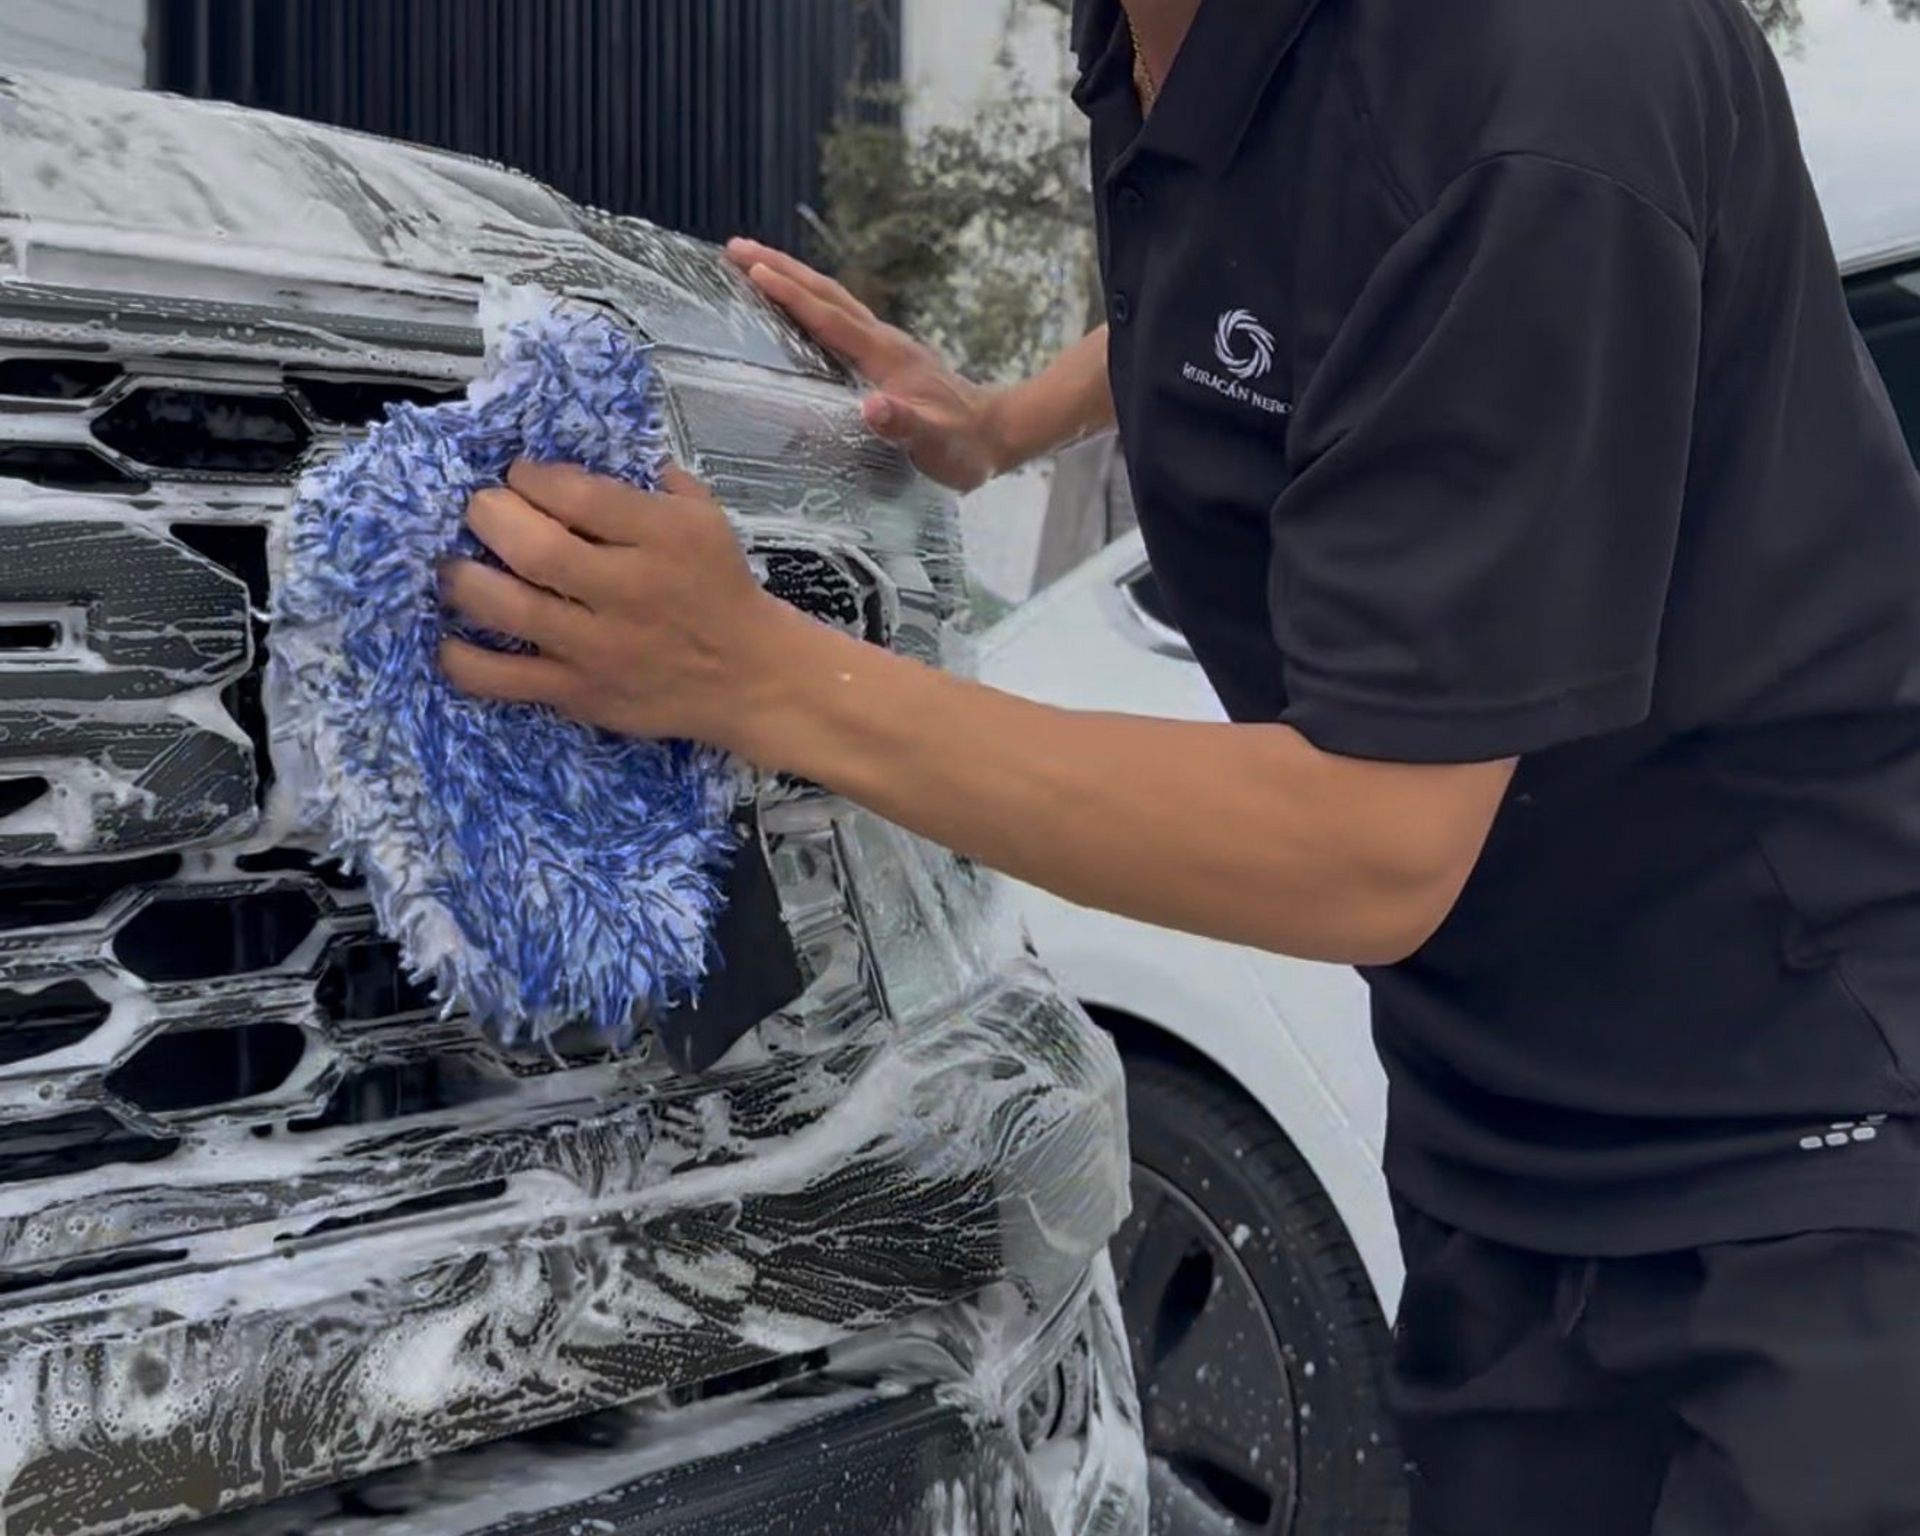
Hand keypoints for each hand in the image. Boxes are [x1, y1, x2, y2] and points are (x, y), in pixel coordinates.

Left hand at [438, 462, 804, 751]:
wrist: (749, 676)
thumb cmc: (719, 588)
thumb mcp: (705, 518)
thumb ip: (650, 481)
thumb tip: (582, 455)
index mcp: (663, 539)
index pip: (577, 495)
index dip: (529, 476)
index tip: (519, 476)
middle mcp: (628, 592)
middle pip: (535, 549)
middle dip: (488, 516)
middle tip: (480, 512)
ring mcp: (598, 648)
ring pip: (509, 610)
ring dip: (464, 580)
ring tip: (454, 566)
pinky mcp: (580, 694)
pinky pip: (504, 680)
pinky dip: (463, 660)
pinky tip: (450, 639)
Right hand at [726, 238, 1007, 492]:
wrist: (997, 433)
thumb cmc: (963, 445)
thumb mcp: (935, 443)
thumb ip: (904, 426)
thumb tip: (870, 408)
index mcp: (886, 356)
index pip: (830, 318)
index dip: (792, 295)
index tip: (753, 271)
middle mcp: (884, 340)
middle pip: (826, 294)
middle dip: (780, 268)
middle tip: (734, 246)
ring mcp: (886, 345)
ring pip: (832, 300)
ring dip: (792, 278)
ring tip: (753, 262)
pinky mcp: (887, 355)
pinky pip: (839, 317)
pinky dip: (811, 301)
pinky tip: (796, 304)